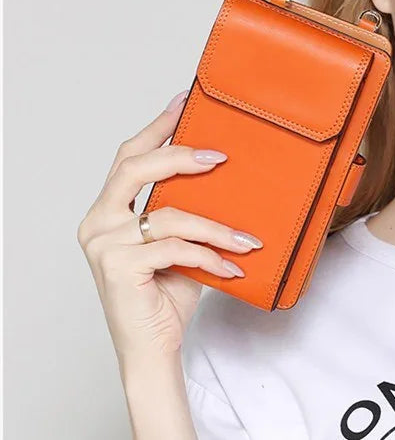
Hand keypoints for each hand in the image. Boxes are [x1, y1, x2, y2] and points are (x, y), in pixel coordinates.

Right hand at [76, 90, 262, 364]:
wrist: (154, 347)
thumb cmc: (168, 290)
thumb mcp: (181, 238)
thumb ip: (189, 205)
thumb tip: (227, 167)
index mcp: (109, 208)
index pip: (131, 154)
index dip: (159, 125)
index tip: (186, 98)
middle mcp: (98, 222)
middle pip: (136, 167)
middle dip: (181, 155)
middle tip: (221, 156)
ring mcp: (104, 245)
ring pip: (169, 214)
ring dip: (216, 226)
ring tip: (245, 239)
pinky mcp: (118, 268)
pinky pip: (174, 248)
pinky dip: (209, 255)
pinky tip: (231, 267)